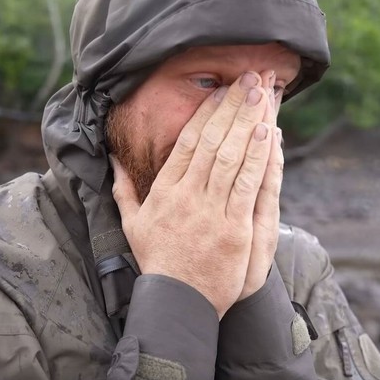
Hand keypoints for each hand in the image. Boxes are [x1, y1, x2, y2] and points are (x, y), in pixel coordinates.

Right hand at [111, 71, 277, 318]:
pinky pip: (247, 185)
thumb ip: (123, 190)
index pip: (187, 142)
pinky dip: (257, 157)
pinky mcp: (233, 228)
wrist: (176, 300)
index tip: (221, 90)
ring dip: (248, 123)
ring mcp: (210, 210)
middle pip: (212, 141)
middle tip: (249, 79)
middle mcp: (187, 195)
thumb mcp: (131, 224)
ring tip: (262, 95)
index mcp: (165, 190)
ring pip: (231, 157)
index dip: (206, 113)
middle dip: (232, 107)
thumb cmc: (157, 262)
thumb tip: (113, 162)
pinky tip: (266, 133)